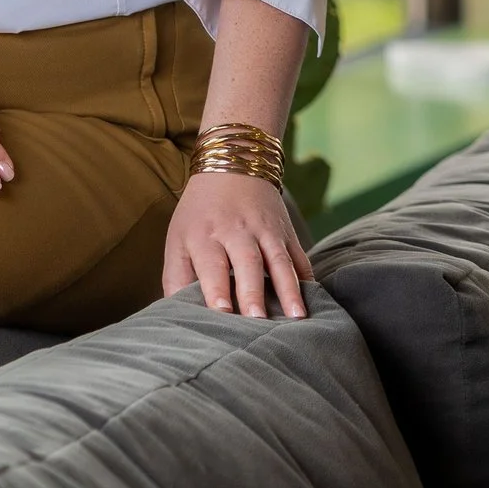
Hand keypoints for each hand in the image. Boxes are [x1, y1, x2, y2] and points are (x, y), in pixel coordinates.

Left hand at [162, 170, 312, 319]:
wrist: (233, 167)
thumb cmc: (199, 216)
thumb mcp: (178, 239)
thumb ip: (176, 277)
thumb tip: (175, 313)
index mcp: (204, 235)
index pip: (211, 264)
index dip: (215, 287)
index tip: (221, 311)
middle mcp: (236, 231)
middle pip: (247, 262)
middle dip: (252, 292)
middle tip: (258, 320)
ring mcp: (265, 230)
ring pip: (279, 260)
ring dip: (288, 289)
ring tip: (296, 317)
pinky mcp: (286, 232)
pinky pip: (300, 257)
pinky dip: (307, 279)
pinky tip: (313, 301)